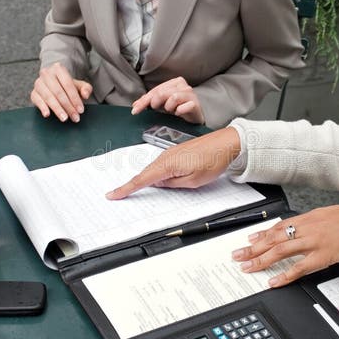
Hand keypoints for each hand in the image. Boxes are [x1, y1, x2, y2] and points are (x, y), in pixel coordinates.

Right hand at [30, 62, 92, 122]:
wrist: (54, 83)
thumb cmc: (67, 85)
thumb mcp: (79, 84)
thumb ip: (86, 88)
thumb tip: (85, 95)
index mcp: (58, 68)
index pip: (68, 85)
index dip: (75, 98)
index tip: (80, 110)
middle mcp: (46, 74)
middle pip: (58, 92)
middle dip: (68, 106)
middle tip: (75, 117)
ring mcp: (38, 83)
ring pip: (48, 97)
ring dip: (57, 109)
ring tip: (65, 118)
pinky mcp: (33, 93)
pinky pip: (37, 100)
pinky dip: (42, 107)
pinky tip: (47, 114)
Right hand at [107, 127, 241, 197]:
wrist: (226, 144)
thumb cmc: (213, 161)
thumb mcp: (193, 181)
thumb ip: (172, 184)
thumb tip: (158, 184)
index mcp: (167, 165)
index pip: (142, 179)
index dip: (126, 188)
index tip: (113, 194)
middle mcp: (165, 156)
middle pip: (144, 174)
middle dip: (132, 185)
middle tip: (118, 194)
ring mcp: (170, 153)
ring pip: (153, 169)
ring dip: (144, 179)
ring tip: (134, 190)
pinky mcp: (176, 152)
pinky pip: (161, 165)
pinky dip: (155, 173)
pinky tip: (157, 179)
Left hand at [131, 77, 204, 123]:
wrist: (194, 118)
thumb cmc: (179, 108)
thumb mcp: (162, 104)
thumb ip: (149, 101)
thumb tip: (135, 104)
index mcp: (174, 82)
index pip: (156, 90)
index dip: (143, 101)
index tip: (135, 110)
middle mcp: (183, 86)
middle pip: (162, 92)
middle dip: (155, 102)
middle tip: (156, 108)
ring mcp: (190, 94)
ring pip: (173, 97)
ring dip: (169, 107)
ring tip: (172, 111)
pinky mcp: (196, 104)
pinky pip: (184, 107)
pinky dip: (179, 111)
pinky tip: (179, 113)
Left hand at [231, 203, 338, 286]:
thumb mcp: (330, 215)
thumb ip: (314, 222)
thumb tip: (302, 228)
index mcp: (309, 217)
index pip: (279, 226)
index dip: (262, 234)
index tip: (249, 240)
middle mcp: (307, 228)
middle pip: (274, 239)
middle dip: (253, 248)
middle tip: (237, 255)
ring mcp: (313, 242)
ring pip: (280, 251)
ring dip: (261, 260)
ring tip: (247, 267)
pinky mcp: (322, 256)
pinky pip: (298, 268)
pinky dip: (284, 275)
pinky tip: (273, 281)